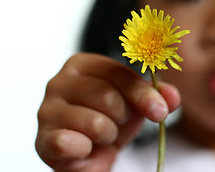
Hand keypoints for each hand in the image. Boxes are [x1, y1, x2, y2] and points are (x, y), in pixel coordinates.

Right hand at [35, 53, 180, 171]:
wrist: (90, 150)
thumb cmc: (111, 118)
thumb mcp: (136, 103)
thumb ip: (156, 95)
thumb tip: (172, 97)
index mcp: (82, 65)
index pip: (118, 73)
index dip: (143, 94)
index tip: (160, 111)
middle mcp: (59, 82)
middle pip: (108, 97)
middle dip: (122, 118)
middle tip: (115, 124)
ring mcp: (46, 110)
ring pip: (96, 123)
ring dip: (107, 135)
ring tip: (100, 136)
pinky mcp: (42, 139)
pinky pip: (68, 143)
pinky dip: (85, 150)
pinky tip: (85, 148)